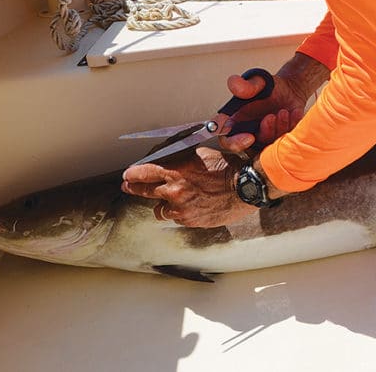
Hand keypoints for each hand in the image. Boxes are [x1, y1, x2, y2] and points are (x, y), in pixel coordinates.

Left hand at [122, 147, 255, 227]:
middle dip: (135, 188)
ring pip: (160, 209)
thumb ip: (183, 158)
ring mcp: (181, 208)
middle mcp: (174, 191)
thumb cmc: (230, 168)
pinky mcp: (190, 221)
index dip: (132, 175)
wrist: (247, 188)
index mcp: (176, 171)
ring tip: (171, 199)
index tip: (127, 176)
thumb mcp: (204, 154)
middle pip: (144, 191)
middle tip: (129, 187)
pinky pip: (177, 218)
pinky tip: (190, 206)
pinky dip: (180, 212)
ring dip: (163, 203)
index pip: (143, 173)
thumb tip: (172, 159)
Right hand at [214, 53, 330, 153]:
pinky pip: (286, 140)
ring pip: (270, 144)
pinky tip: (293, 113)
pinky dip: (290, 126)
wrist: (290, 89)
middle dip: (264, 133)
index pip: (226, 139)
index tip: (249, 138)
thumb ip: (245, 84)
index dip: (234, 143)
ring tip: (283, 111)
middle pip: (251, 147)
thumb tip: (233, 83)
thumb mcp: (257, 81)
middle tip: (271, 116)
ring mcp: (265, 137)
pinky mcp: (280, 139)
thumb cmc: (269, 86)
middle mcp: (248, 132)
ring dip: (278, 128)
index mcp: (235, 121)